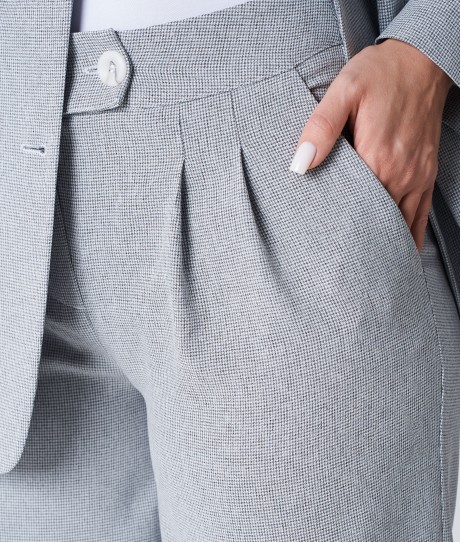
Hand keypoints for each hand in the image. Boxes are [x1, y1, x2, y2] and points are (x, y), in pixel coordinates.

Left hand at [289, 38, 453, 252]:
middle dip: (356, 242)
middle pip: (374, 221)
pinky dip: (410, 236)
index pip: (351, 207)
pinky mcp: (426, 175)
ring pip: (398, 224)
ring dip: (382, 244)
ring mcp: (416, 177)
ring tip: (363, 269)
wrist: (423, 59)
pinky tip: (400, 253)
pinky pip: (420, 216)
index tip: (319, 248)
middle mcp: (399, 174)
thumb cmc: (381, 73)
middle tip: (336, 267)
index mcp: (376, 158)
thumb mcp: (345, 90)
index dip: (334, 227)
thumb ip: (321, 127)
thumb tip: (300, 163)